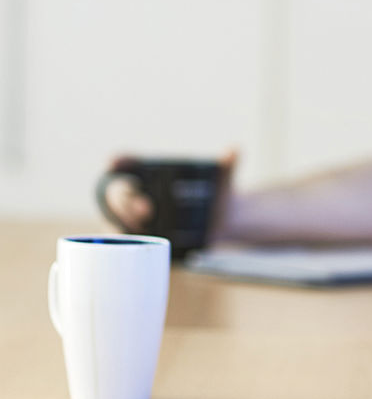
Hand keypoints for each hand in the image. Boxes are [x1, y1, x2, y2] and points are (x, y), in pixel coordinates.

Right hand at [97, 150, 237, 239]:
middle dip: (125, 199)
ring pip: (112, 220)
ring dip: (120, 223)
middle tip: (146, 208)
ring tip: (138, 227)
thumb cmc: (217, 194)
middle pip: (117, 194)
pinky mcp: (139, 241)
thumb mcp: (223, 180)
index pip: (129, 164)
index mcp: (153, 175)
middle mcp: (139, 196)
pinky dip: (123, 245)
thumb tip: (233, 151)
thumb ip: (227, 165)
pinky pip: (121, 245)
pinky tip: (132, 247)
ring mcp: (135, 220)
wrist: (224, 222)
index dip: (120, 161)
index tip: (114, 161)